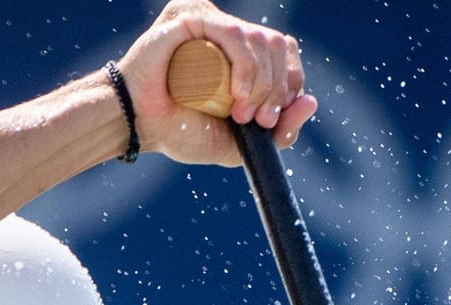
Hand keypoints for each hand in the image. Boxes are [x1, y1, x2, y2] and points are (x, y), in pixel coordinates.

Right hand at [116, 0, 318, 164]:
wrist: (138, 126)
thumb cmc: (180, 130)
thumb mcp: (240, 141)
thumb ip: (279, 132)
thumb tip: (312, 102)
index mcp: (242, 51)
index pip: (286, 52)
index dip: (290, 83)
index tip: (272, 121)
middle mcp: (229, 31)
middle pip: (278, 45)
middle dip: (278, 89)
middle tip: (259, 121)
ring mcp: (210, 20)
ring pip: (260, 40)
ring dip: (261, 83)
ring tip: (239, 113)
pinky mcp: (191, 16)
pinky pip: (232, 32)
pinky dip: (245, 65)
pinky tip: (237, 94)